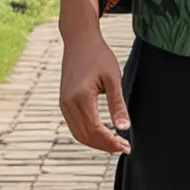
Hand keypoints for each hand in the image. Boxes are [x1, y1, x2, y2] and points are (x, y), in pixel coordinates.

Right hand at [60, 26, 130, 153]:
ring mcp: (63, 103)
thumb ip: (117, 105)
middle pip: (86, 136)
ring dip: (96, 143)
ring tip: (115, 144)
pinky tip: (102, 134)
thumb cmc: (99, 56)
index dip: (111, 142)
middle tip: (124, 148)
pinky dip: (88, 134)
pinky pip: (74, 125)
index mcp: (81, 98)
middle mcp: (68, 103)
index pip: (96, 130)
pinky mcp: (64, 102)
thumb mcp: (113, 79)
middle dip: (105, 146)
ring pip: (78, 134)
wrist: (79, 41)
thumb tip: (124, 128)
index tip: (126, 148)